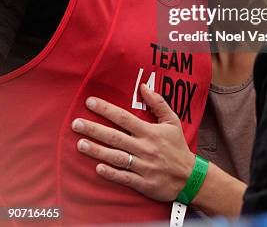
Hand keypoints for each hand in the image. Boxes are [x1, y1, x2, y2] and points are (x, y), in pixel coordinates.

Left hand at [71, 84, 195, 201]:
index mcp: (150, 131)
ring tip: (80, 144)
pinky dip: (110, 172)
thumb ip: (158, 103)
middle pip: (115, 136)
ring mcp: (142, 165)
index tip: (90, 102)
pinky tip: (97, 168)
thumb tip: (144, 86)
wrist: (189, 176)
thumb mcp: (172, 121)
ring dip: (96, 151)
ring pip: (115, 157)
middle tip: (76, 123)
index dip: (106, 110)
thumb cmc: (177, 146)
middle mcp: (143, 147)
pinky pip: (123, 177)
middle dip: (94, 129)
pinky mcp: (142, 182)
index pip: (124, 118)